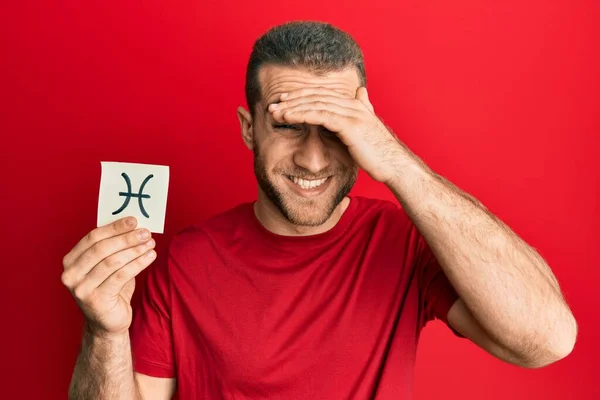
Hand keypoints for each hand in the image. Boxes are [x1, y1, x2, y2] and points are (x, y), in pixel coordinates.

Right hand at [61, 217, 155, 335]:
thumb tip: (134, 225)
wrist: (107, 323)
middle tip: (145, 232)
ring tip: (151, 243)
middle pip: (102, 248)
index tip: (134, 220)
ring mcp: (81, 289)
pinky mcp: (95, 299)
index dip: (114, 227)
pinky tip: (150, 256)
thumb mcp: (109, 266)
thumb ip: (114, 247)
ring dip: (135, 250)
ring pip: (112, 262)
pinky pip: (121, 276)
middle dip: (126, 238)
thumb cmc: (111, 289)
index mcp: (71, 261)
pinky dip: (138, 263)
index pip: (93, 237)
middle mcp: (70, 274)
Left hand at [268, 86, 403, 182]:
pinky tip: (288, 117)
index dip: (302, 96)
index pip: (322, 95)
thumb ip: (363, 109)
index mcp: (355, 105)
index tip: (284, 101)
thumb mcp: (369, 127)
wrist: (394, 165)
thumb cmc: (380, 152)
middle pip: (315, 96)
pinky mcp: (349, 125)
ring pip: (315, 104)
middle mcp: (353, 104)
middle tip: (273, 104)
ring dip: (292, 107)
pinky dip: (301, 114)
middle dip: (292, 99)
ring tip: (275, 112)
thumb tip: (361, 92)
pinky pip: (319, 115)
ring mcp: (351, 113)